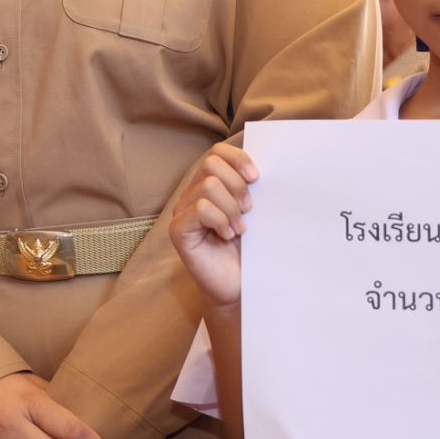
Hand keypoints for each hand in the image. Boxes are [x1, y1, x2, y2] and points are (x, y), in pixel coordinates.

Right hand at [170, 142, 255, 308]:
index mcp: (210, 184)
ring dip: (231, 207)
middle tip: (249, 210)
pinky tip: (227, 235)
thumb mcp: (253, 213)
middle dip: (237, 185)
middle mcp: (192, 194)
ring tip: (239, 228)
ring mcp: (182, 212)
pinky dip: (220, 219)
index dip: (238, 158)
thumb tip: (261, 169)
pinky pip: (200, 208)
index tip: (257, 177)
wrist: (238, 286)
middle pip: (211, 164)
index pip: (217, 152)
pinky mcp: (178, 230)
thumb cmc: (246, 251)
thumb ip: (250, 189)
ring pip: (207, 186)